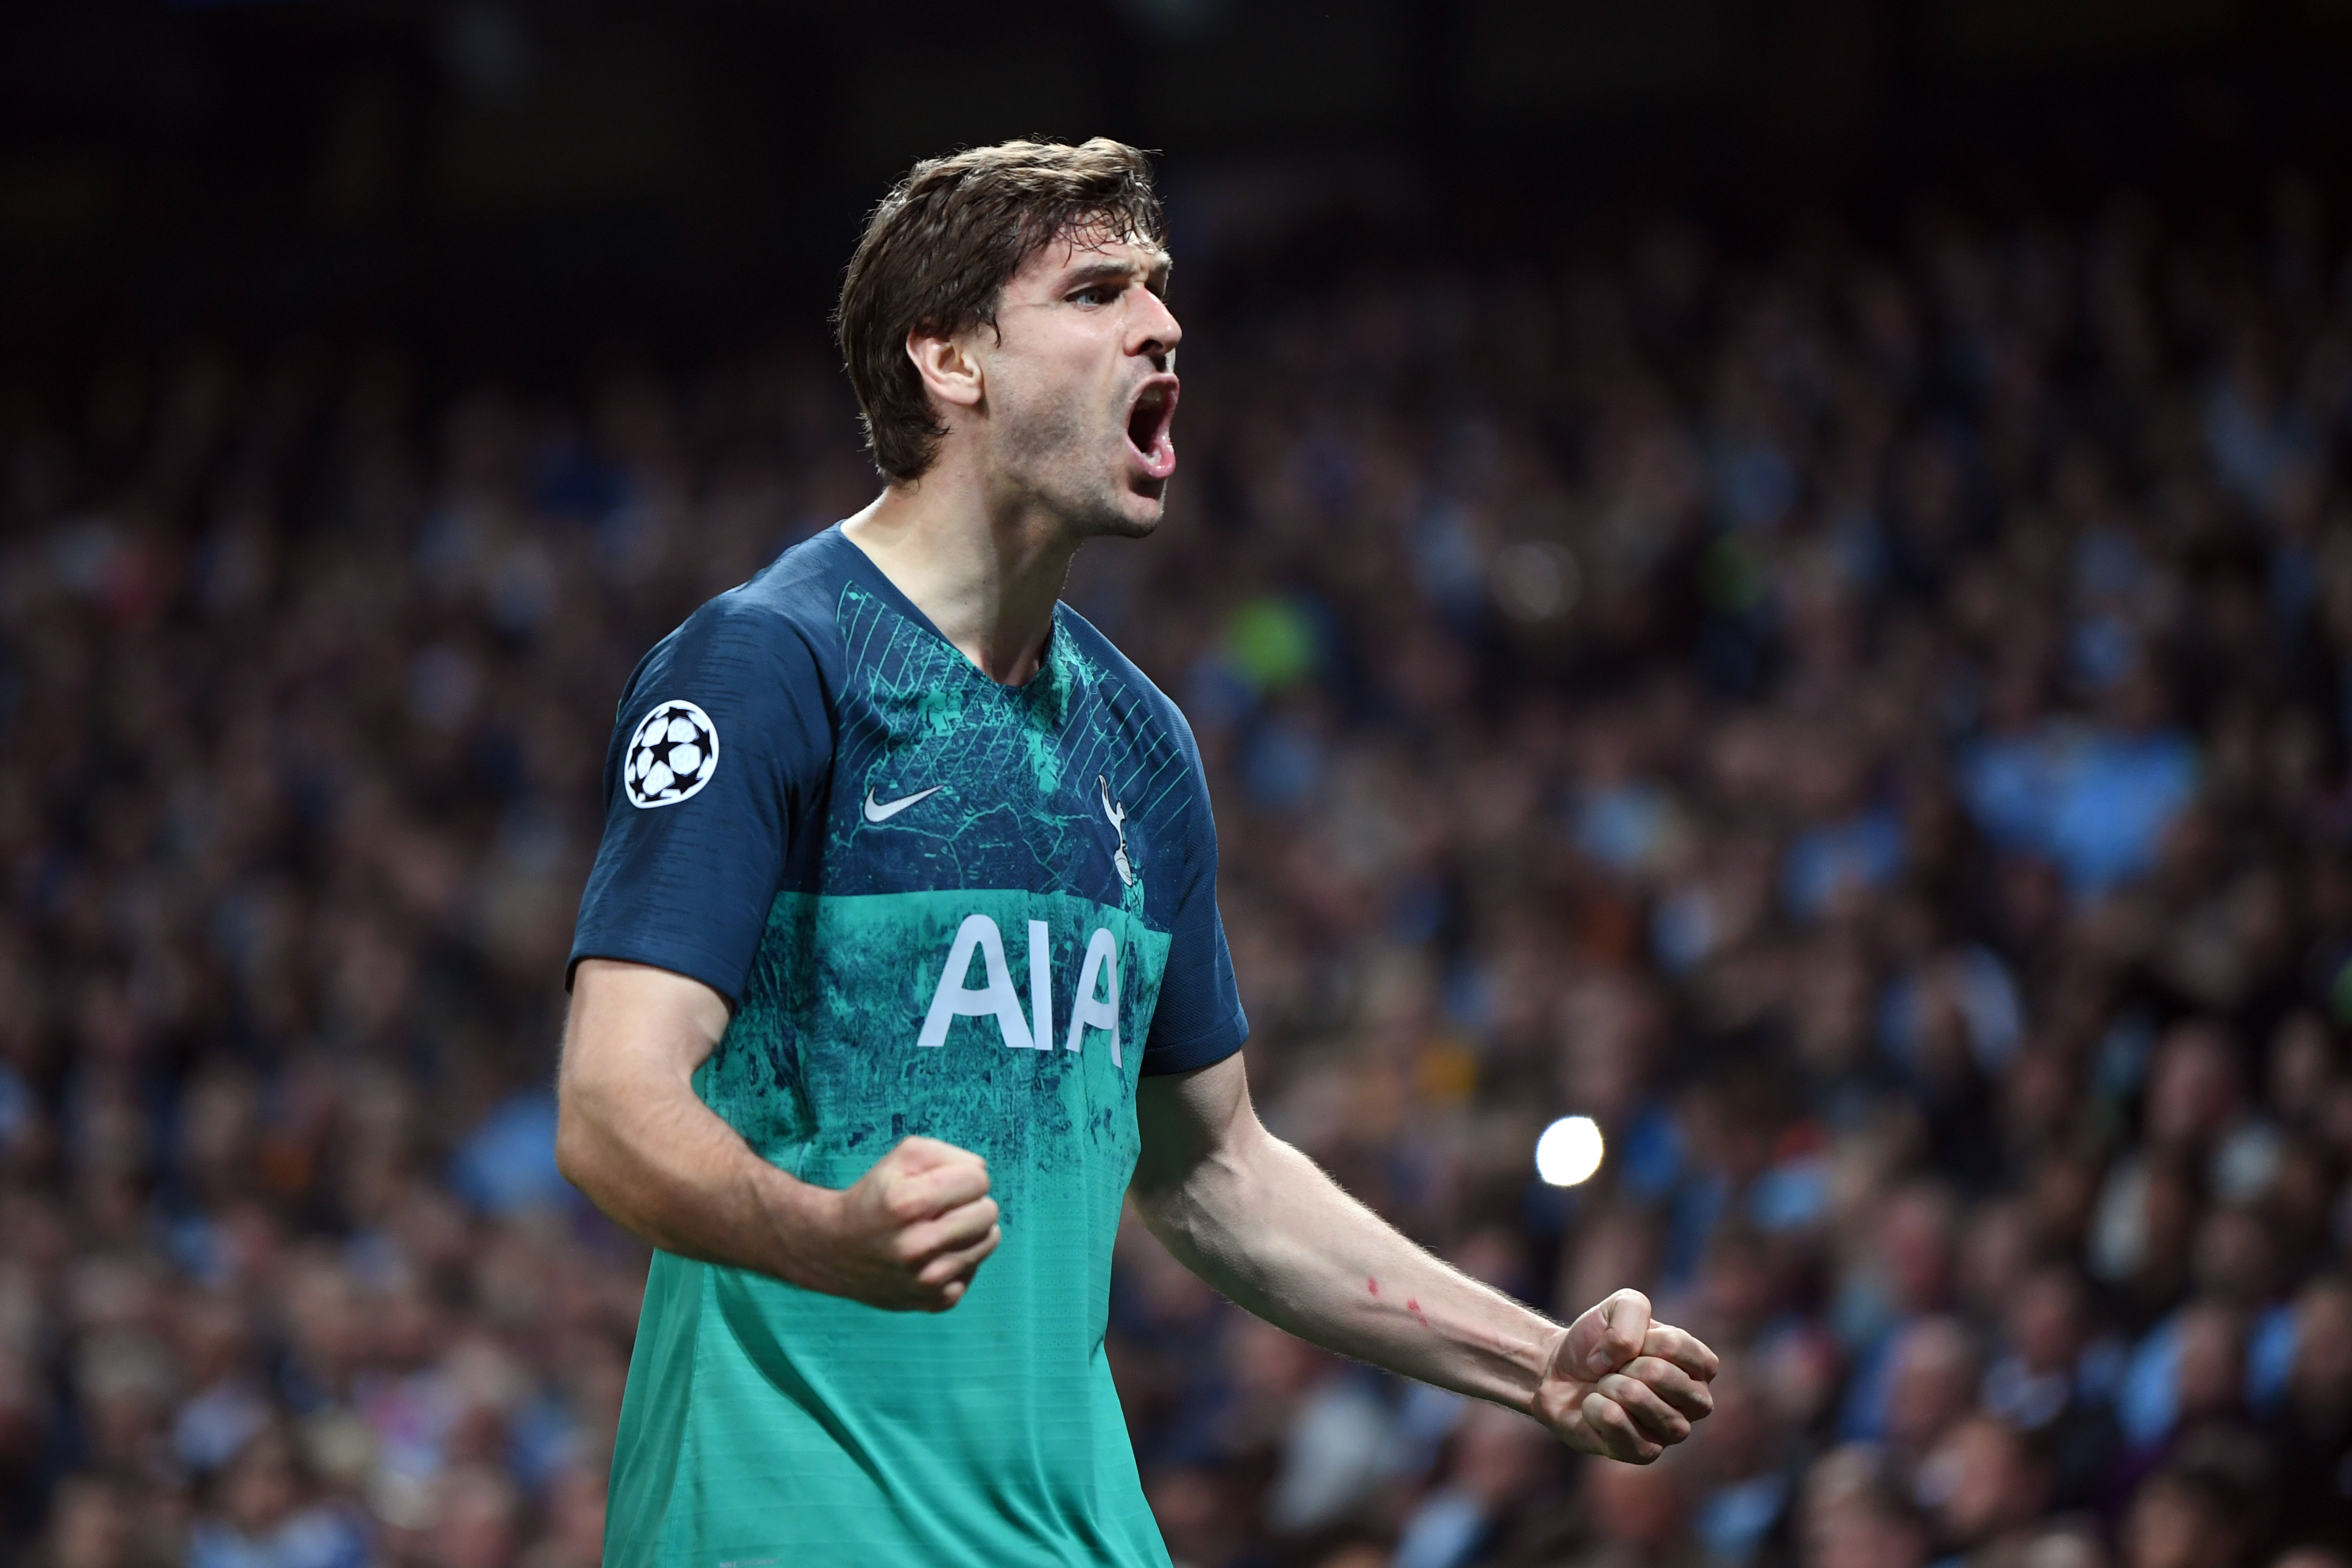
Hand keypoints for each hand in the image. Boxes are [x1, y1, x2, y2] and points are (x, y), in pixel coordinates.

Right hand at [795, 1137, 1001, 1311]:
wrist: (835, 1250)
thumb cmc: (875, 1197)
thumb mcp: (901, 1158)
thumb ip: (946, 1154)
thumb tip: (981, 1173)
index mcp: (909, 1204)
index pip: (978, 1178)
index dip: (962, 1175)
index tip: (941, 1184)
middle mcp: (919, 1246)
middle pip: (989, 1211)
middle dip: (970, 1202)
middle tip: (941, 1208)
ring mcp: (929, 1280)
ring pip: (989, 1240)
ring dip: (970, 1230)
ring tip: (939, 1229)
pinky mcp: (937, 1301)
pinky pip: (975, 1268)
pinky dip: (960, 1259)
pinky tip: (933, 1256)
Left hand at [1532, 1289, 1718, 1462]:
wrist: (1558, 1371)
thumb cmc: (1597, 1340)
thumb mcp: (1618, 1305)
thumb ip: (1632, 1313)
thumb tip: (1625, 1358)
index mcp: (1697, 1366)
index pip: (1683, 1350)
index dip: (1646, 1340)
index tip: (1632, 1344)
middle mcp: (1694, 1402)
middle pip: (1663, 1377)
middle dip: (1626, 1364)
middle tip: (1614, 1368)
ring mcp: (1671, 1431)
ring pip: (1641, 1402)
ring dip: (1609, 1385)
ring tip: (1604, 1385)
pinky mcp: (1644, 1453)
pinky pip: (1618, 1427)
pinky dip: (1595, 1409)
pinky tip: (1594, 1406)